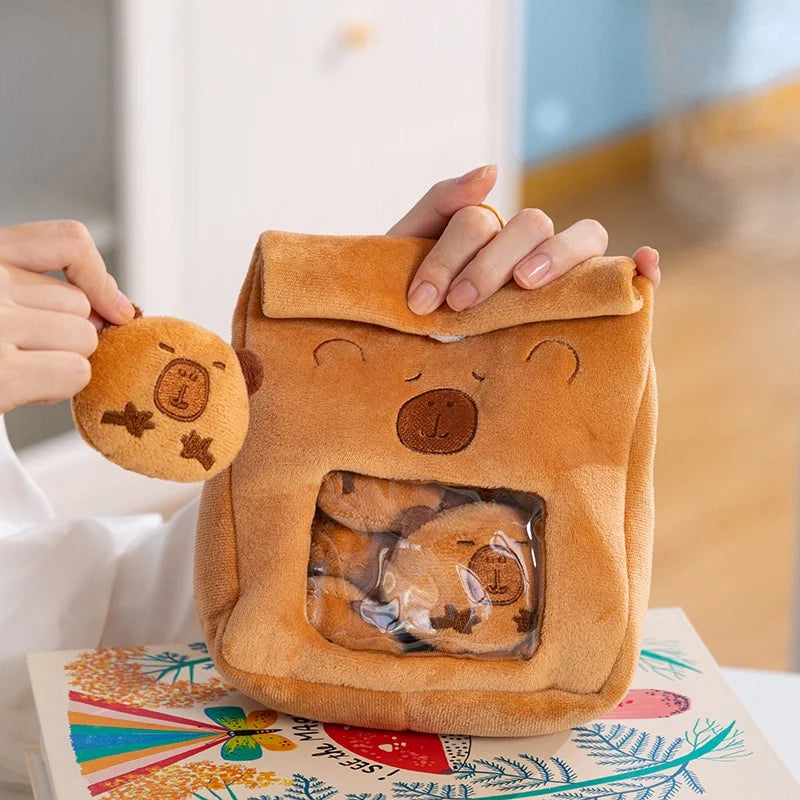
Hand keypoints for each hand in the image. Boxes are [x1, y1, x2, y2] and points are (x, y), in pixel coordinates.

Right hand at [0, 220, 135, 413]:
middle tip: (19, 354)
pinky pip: (75, 371)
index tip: (109, 309)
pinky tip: (21, 390)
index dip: (97, 277)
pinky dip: (59, 387)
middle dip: (64, 337)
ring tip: (13, 371)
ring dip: (61, 363)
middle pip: (81, 307)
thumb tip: (119, 309)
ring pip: (84, 340)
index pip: (70, 241)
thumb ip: (40, 291)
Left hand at [389, 165, 660, 314]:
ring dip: (557, 255)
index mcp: (486, 233)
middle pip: (531, 225)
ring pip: (583, 237)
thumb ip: (437, 205)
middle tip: (460, 304)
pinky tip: (646, 263)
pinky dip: (642, 267)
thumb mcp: (408, 252)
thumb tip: (493, 171)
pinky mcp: (589, 304)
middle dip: (491, 263)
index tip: (422, 300)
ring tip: (525, 283)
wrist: (414, 348)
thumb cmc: (417, 305)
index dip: (449, 257)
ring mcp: (561, 273)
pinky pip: (622, 278)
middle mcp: (528, 247)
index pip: (480, 222)